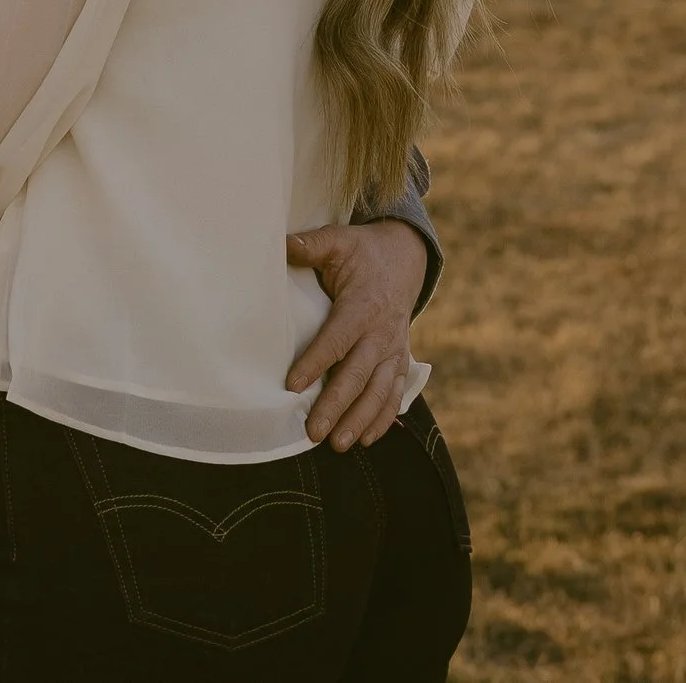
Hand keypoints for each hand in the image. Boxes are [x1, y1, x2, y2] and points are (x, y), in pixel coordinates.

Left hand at [285, 219, 426, 451]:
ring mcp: (394, 349)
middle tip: (313, 432)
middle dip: (336, 405)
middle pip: (357, 374)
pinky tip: (366, 439)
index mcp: (362, 306)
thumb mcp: (337, 241)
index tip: (292, 385)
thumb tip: (280, 243)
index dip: (315, 362)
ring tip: (339, 445)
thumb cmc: (363, 252)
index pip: (337, 339)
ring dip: (360, 419)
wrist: (405, 258)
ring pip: (379, 391)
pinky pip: (396, 393)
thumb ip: (310, 245)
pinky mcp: (401, 359)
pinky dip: (383, 418)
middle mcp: (382, 333)